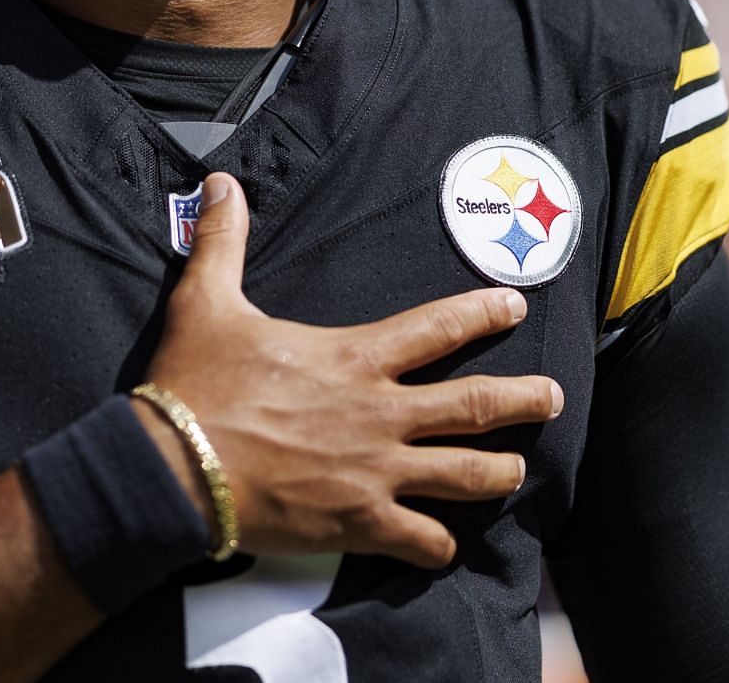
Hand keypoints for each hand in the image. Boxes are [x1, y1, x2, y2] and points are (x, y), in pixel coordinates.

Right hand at [137, 172, 563, 568]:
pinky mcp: (359, 524)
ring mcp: (376, 473)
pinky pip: (422, 542)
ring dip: (499, 473)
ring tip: (518, 470)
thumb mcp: (206, 302)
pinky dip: (439, 545)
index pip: (439, 327)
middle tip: (555, 396)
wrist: (173, 468)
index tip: (513, 306)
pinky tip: (444, 546)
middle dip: (525, 399)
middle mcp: (380, 414)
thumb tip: (217, 182)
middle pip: (476, 405)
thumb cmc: (193, 385)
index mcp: (354, 357)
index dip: (483, 313)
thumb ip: (222, 242)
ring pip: (466, 476)